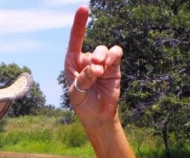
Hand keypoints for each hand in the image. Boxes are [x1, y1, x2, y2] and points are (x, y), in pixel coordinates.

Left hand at [65, 5, 122, 122]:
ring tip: (101, 72)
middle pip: (93, 48)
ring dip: (104, 58)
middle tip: (95, 70)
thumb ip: (83, 80)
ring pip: (105, 50)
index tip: (84, 9)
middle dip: (96, 57)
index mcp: (73, 63)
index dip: (79, 25)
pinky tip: (110, 65)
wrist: (97, 115)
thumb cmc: (82, 104)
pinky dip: (114, 56)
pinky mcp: (113, 67)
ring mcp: (101, 63)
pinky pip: (115, 54)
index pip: (75, 40)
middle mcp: (87, 60)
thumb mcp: (76, 94)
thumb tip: (95, 68)